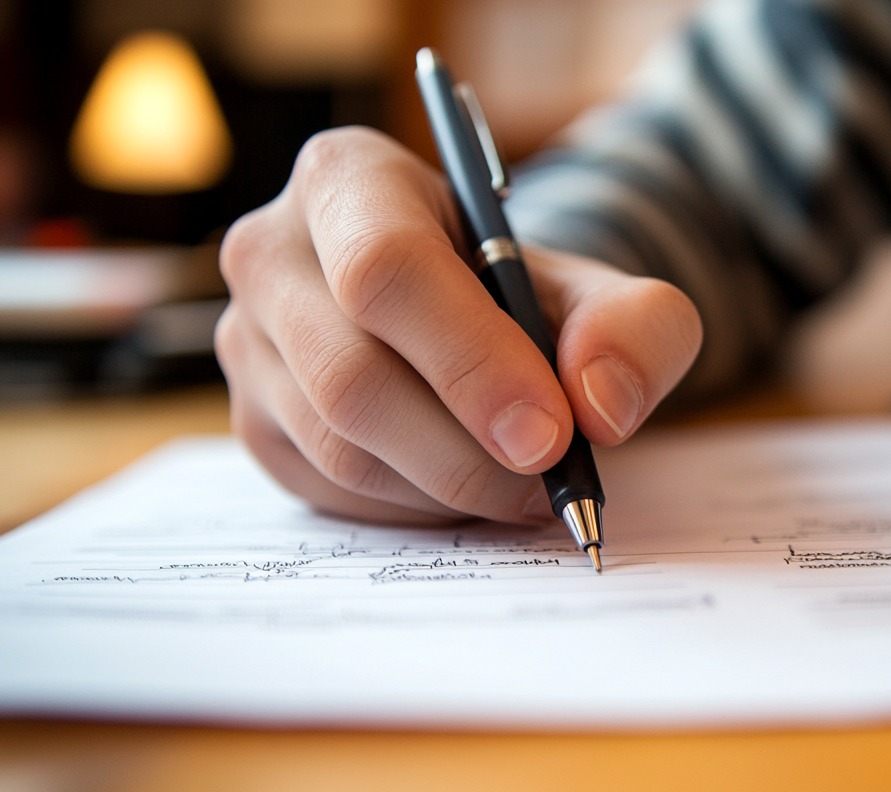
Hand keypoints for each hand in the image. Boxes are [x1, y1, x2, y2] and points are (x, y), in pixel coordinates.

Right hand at [215, 126, 701, 524]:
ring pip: (340, 447)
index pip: (386, 270)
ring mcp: (247, 341)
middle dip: (469, 450)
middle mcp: (271, 252)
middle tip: (549, 479)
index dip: (471, 363)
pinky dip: (415, 507)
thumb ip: (636, 328)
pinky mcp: (252, 421)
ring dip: (450, 486)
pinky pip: (329, 491)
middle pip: (354, 377)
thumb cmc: (529, 295)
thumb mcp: (605, 291)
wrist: (476, 320)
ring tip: (524, 482)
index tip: (549, 433)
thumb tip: (601, 405)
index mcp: (349, 178)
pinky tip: (468, 484)